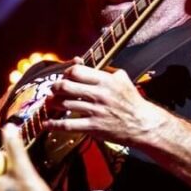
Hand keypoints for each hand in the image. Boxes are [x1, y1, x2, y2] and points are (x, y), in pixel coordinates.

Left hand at [45, 60, 162, 145]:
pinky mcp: (93, 127)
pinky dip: (54, 125)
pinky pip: (68, 125)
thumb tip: (82, 63)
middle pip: (65, 86)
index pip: (76, 71)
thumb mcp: (122, 79)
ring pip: (64, 104)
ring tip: (50, 103)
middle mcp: (98, 94)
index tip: (65, 77)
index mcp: (105, 80)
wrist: (144, 124)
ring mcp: (95, 111)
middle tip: (53, 90)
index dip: (66, 73)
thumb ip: (104, 71)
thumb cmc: (132, 102)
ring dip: (52, 104)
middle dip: (54, 88)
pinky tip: (47, 124)